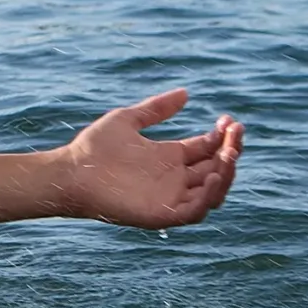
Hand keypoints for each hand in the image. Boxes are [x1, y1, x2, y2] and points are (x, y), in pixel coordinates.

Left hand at [56, 90, 242, 227]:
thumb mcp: (128, 120)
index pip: (207, 149)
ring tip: (229, 153)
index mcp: (169, 157)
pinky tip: (213, 174)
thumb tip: (186, 92)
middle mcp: (175, 179)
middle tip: (236, 131)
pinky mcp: (163, 214)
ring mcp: (170, 198)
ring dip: (226, 174)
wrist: (71, 172)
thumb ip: (156, 109)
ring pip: (212, 192)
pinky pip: (195, 210)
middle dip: (231, 151)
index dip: (222, 136)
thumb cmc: (94, 148)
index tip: (229, 120)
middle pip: (215, 168)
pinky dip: (208, 195)